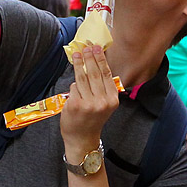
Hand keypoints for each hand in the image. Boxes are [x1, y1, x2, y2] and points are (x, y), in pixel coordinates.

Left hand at [60, 45, 118, 162]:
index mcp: (112, 100)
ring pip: (83, 79)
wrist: (82, 138)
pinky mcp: (76, 105)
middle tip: (86, 48)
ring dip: (79, 65)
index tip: (97, 48)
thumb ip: (102, 88)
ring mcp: (88, 103)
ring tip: (77, 55)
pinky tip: (74, 84)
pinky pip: (74, 88)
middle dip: (90, 58)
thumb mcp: (104, 105)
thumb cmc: (92, 119)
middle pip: (95, 74)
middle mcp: (102, 102)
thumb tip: (94, 64)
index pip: (107, 75)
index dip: (101, 60)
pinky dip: (73, 85)